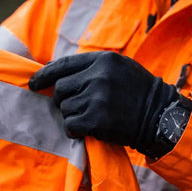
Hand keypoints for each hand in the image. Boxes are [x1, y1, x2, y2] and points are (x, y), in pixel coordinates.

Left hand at [29, 51, 177, 153]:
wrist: (158, 116)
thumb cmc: (136, 91)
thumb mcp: (117, 68)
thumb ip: (89, 68)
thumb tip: (53, 74)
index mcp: (103, 60)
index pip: (63, 65)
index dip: (44, 75)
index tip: (33, 83)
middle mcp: (98, 77)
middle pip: (60, 89)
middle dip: (63, 100)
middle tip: (77, 106)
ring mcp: (97, 99)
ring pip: (64, 109)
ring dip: (72, 115)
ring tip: (91, 116)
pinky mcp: (96, 121)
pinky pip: (69, 126)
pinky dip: (73, 130)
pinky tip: (86, 129)